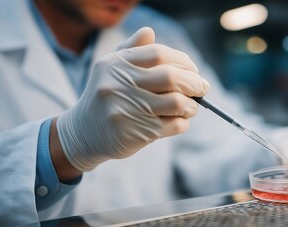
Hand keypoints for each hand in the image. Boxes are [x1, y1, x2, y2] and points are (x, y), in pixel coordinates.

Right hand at [56, 27, 209, 170]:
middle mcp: (119, 84)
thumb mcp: (111, 69)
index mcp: (116, 64)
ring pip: (177, 103)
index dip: (183, 61)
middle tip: (202, 88)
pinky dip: (183, 123)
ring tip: (191, 107)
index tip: (193, 70)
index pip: (160, 54)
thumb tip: (149, 32)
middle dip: (195, 83)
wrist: (84, 133)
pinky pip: (173, 125)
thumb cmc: (106, 96)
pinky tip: (180, 121)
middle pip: (172, 77)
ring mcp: (127, 109)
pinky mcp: (134, 133)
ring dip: (192, 106)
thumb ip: (131, 50)